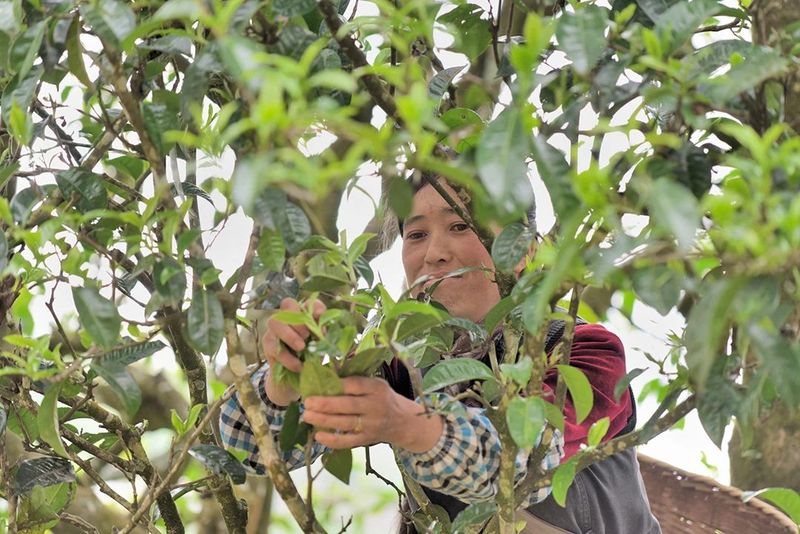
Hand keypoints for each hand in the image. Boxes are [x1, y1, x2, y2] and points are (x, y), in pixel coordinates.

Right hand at [263, 297, 325, 405]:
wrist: (297, 381)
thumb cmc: (313, 359)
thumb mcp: (322, 348)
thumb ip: (324, 338)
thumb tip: (324, 331)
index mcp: (306, 316)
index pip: (310, 303)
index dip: (316, 307)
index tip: (320, 316)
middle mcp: (289, 317)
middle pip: (287, 304)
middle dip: (298, 320)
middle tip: (307, 336)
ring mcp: (275, 330)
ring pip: (275, 321)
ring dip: (289, 334)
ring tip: (301, 348)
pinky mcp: (268, 345)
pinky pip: (273, 346)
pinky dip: (287, 357)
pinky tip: (298, 365)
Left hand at [302, 376, 443, 452]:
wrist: (403, 423)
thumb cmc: (383, 398)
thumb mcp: (376, 384)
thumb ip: (356, 379)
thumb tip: (327, 371)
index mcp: (377, 389)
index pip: (357, 385)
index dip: (338, 384)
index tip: (321, 381)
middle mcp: (375, 407)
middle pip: (349, 405)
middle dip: (326, 404)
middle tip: (307, 402)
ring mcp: (371, 425)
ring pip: (345, 423)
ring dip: (324, 420)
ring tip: (307, 416)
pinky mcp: (367, 440)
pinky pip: (347, 442)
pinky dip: (332, 440)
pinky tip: (318, 435)